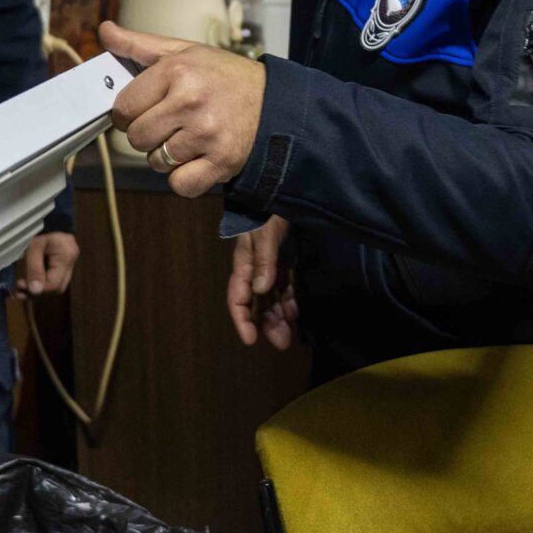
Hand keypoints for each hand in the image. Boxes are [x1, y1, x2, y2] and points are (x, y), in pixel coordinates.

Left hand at [20, 231, 78, 296]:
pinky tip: (28, 287)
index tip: (21, 286)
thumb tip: (34, 291)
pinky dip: (40, 286)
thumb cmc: (40, 229)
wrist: (49, 220)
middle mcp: (71, 264)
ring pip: (55, 288)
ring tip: (21, 290)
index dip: (38, 290)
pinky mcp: (62, 267)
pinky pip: (53, 282)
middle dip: (37, 292)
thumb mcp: (34, 246)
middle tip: (20, 288)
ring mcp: (69, 266)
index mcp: (67, 256)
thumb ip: (34, 268)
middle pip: (57, 288)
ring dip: (37, 291)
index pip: (55, 284)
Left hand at [101, 21, 265, 197]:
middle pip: (135, 138)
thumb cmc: (224, 77)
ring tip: (190, 138)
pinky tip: (199, 159)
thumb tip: (105, 31)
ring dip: (167, 156)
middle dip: (148, 134)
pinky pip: (180, 184)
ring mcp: (206, 134)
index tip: (147, 109)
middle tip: (172, 124)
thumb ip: (140, 45)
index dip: (130, 112)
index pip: (123, 107)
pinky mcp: (221, 162)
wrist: (276, 103)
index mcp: (177, 71)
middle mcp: (190, 101)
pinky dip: (185, 178)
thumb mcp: (185, 52)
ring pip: (156, 162)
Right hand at [228, 214, 296, 349]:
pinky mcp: (285, 261)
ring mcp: (271, 266)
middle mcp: (256, 269)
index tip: (250, 339)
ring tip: (289, 335)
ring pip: (272, 298)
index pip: (238, 297)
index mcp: (244, 263)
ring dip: (278, 316)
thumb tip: (260, 290)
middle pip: (257, 303)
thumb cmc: (267, 211)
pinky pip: (285, 287)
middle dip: (266, 324)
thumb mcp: (265, 234)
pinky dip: (288, 301)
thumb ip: (263, 261)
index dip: (242, 319)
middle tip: (282, 343)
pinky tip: (294, 312)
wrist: (282, 189)